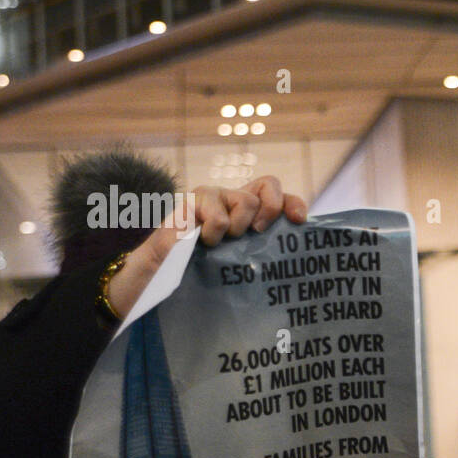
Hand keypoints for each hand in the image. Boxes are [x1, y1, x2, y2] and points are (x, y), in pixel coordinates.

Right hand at [107, 175, 307, 318]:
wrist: (158, 273)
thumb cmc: (202, 267)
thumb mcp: (238, 259)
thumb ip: (261, 249)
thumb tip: (295, 258)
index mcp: (247, 210)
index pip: (277, 194)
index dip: (293, 203)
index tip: (299, 221)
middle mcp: (231, 198)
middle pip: (268, 184)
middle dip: (271, 209)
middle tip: (257, 232)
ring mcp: (212, 196)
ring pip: (245, 200)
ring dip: (238, 227)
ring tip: (222, 242)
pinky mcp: (191, 202)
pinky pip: (218, 216)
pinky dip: (215, 233)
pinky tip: (203, 242)